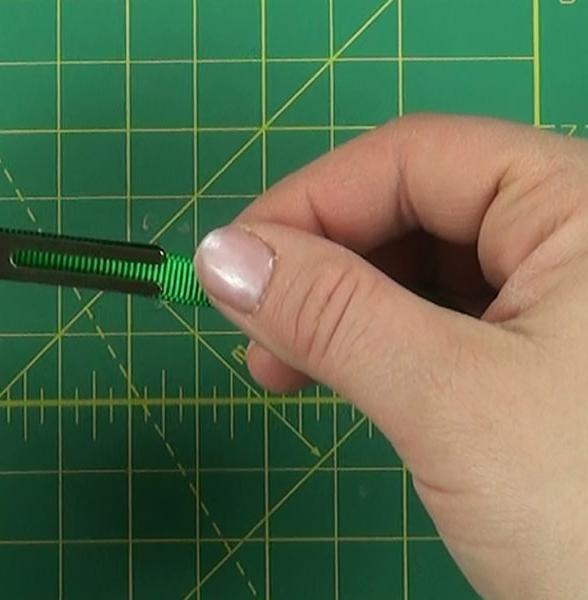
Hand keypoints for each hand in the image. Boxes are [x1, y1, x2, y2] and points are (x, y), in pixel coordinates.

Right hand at [194, 115, 587, 599]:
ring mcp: (565, 300)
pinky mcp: (546, 359)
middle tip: (253, 334)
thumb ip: (331, 314)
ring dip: (340, 311)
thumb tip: (221, 257)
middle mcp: (576, 238)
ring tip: (285, 369)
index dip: (310, 202)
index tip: (229, 267)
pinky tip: (340, 377)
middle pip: (416, 208)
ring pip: (422, 270)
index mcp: (582, 207)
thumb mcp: (451, 400)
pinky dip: (379, 346)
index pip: (417, 157)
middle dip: (321, 267)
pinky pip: (443, 322)